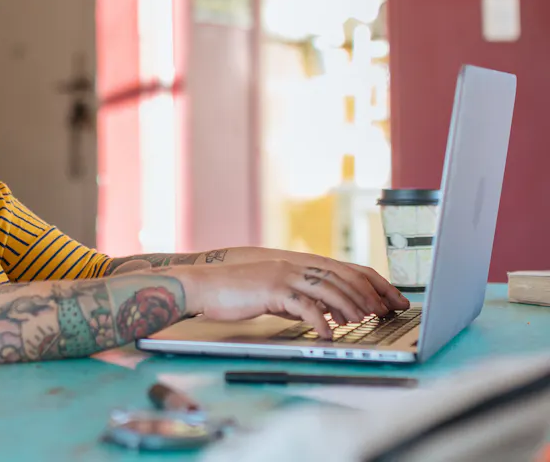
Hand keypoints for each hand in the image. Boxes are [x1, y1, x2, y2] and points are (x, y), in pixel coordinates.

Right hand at [224, 247, 408, 314]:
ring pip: (327, 287)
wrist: (206, 287)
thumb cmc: (238, 294)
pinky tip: (327, 333)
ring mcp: (284, 275)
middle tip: (386, 312)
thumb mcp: (277, 294)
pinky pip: (302, 304)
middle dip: (369, 294)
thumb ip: (302, 299)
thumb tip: (329, 312)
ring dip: (348, 305)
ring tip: (360, 321)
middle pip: (343, 276)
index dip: (374, 283)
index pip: (347, 269)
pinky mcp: (271, 289)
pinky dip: (319, 320)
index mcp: (300, 265)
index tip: (393, 299)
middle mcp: (296, 265)